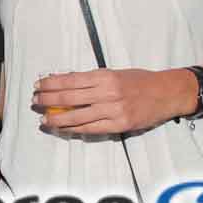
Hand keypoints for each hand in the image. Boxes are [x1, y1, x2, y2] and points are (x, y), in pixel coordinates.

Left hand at [33, 67, 184, 133]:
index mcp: (104, 76)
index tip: (39, 85)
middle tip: (35, 101)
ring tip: (44, 119)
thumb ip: (90, 79)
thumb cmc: (139, 81)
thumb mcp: (113, 73)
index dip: (50, 83)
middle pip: (68, 98)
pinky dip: (74, 129)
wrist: (167, 93)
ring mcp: (113, 110)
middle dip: (48, 100)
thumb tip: (64, 80)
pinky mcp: (120, 125)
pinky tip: (63, 129)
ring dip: (57, 118)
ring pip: (77, 117)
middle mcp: (107, 92)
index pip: (69, 80)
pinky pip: (91, 129)